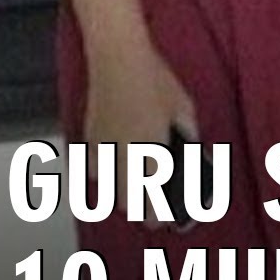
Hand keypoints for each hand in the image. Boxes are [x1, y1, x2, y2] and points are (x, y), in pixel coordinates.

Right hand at [84, 46, 196, 227]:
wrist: (118, 59)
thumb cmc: (155, 82)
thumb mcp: (184, 112)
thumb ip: (187, 138)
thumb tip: (192, 153)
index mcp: (150, 156)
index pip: (151, 206)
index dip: (159, 218)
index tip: (169, 220)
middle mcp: (123, 160)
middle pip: (127, 205)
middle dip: (142, 209)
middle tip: (156, 206)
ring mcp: (102, 151)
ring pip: (108, 191)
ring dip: (123, 194)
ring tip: (137, 188)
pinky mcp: (87, 140)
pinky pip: (94, 170)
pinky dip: (104, 175)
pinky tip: (114, 167)